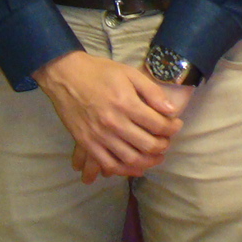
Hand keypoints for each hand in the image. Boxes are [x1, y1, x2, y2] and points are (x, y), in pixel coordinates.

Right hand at [34, 51, 189, 181]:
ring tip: (156, 156)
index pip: (158, 125)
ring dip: (148, 161)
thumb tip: (171, 111)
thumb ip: (152, 92)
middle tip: (167, 141)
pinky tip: (134, 166)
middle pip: (147, 145)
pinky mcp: (86, 143)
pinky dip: (124, 170)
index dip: (172, 128)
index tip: (176, 125)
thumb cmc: (100, 72)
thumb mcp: (130, 73)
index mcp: (126, 104)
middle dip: (163, 145)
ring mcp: (98, 136)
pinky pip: (108, 164)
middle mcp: (113, 123)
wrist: (66, 75)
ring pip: (130, 159)